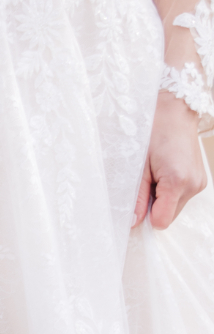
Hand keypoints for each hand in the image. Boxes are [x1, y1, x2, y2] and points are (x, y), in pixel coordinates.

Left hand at [133, 88, 206, 229]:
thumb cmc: (153, 132)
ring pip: (174, 208)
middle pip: (168, 216)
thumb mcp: (138, 166)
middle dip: (154, 205)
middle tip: (147, 181)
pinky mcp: (200, 180)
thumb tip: (133, 222)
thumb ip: (136, 197)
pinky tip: (166, 173)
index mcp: (177, 181)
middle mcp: (193, 185)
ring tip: (157, 174)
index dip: (146, 215)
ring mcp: (199, 183)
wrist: (175, 111)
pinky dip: (170, 192)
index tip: (139, 200)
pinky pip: (180, 198)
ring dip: (161, 198)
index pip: (161, 221)